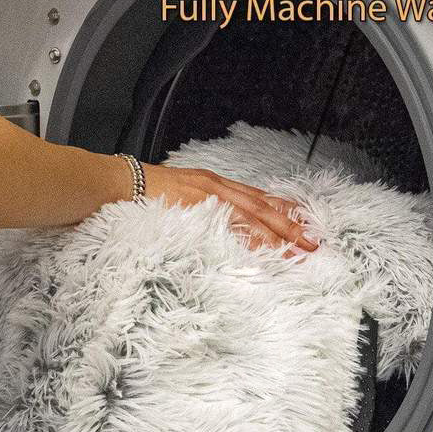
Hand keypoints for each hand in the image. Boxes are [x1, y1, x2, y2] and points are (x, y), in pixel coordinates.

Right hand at [142, 164, 318, 253]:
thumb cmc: (144, 193)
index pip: (256, 196)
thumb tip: (213, 223)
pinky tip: (266, 247)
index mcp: (213, 183)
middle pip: (262, 207)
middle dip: (289, 225)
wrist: (121, 182)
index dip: (281, 209)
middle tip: (311, 243)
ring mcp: (209, 196)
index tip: (301, 222)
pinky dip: (251, 236)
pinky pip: (231, 223)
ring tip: (298, 249)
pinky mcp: (199, 206)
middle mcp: (216, 186)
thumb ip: (199, 207)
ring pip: (253, 216)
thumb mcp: (178, 196)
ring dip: (278, 234)